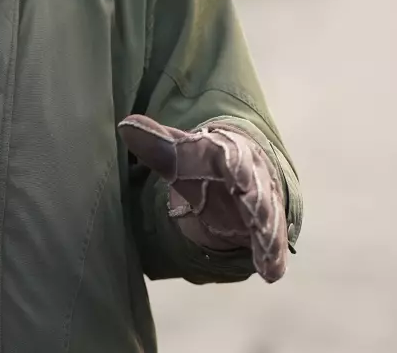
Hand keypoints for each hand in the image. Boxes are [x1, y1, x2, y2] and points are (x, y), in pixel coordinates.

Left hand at [117, 114, 286, 281]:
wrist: (239, 172)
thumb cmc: (205, 162)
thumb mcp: (182, 154)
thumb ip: (158, 144)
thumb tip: (125, 125)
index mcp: (230, 152)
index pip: (232, 154)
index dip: (233, 163)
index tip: (233, 172)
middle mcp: (252, 175)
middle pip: (255, 186)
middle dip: (254, 198)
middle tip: (253, 209)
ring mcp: (262, 202)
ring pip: (266, 214)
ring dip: (266, 228)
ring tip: (264, 241)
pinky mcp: (266, 227)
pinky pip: (271, 241)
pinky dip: (271, 255)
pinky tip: (271, 272)